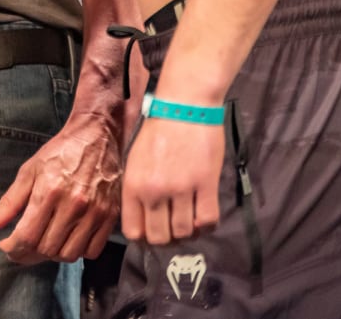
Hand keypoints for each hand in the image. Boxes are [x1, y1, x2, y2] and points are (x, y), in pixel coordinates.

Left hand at [0, 108, 123, 263]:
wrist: (96, 135)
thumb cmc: (60, 152)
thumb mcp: (29, 170)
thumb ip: (10, 201)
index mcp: (49, 191)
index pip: (27, 236)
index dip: (13, 248)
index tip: (7, 247)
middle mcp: (73, 204)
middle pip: (46, 249)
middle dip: (29, 252)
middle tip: (24, 245)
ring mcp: (94, 212)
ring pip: (69, 254)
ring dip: (53, 254)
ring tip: (46, 241)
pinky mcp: (110, 216)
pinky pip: (92, 251)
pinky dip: (78, 252)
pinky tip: (69, 239)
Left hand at [121, 114, 223, 245]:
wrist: (184, 103)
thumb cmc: (158, 127)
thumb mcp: (136, 158)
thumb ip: (137, 188)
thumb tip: (142, 217)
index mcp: (133, 184)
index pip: (133, 232)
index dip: (145, 236)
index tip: (153, 229)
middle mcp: (154, 191)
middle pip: (159, 238)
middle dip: (167, 237)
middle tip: (174, 225)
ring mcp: (180, 188)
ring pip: (184, 232)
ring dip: (188, 231)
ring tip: (190, 218)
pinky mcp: (205, 183)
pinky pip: (207, 220)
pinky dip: (207, 224)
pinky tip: (204, 214)